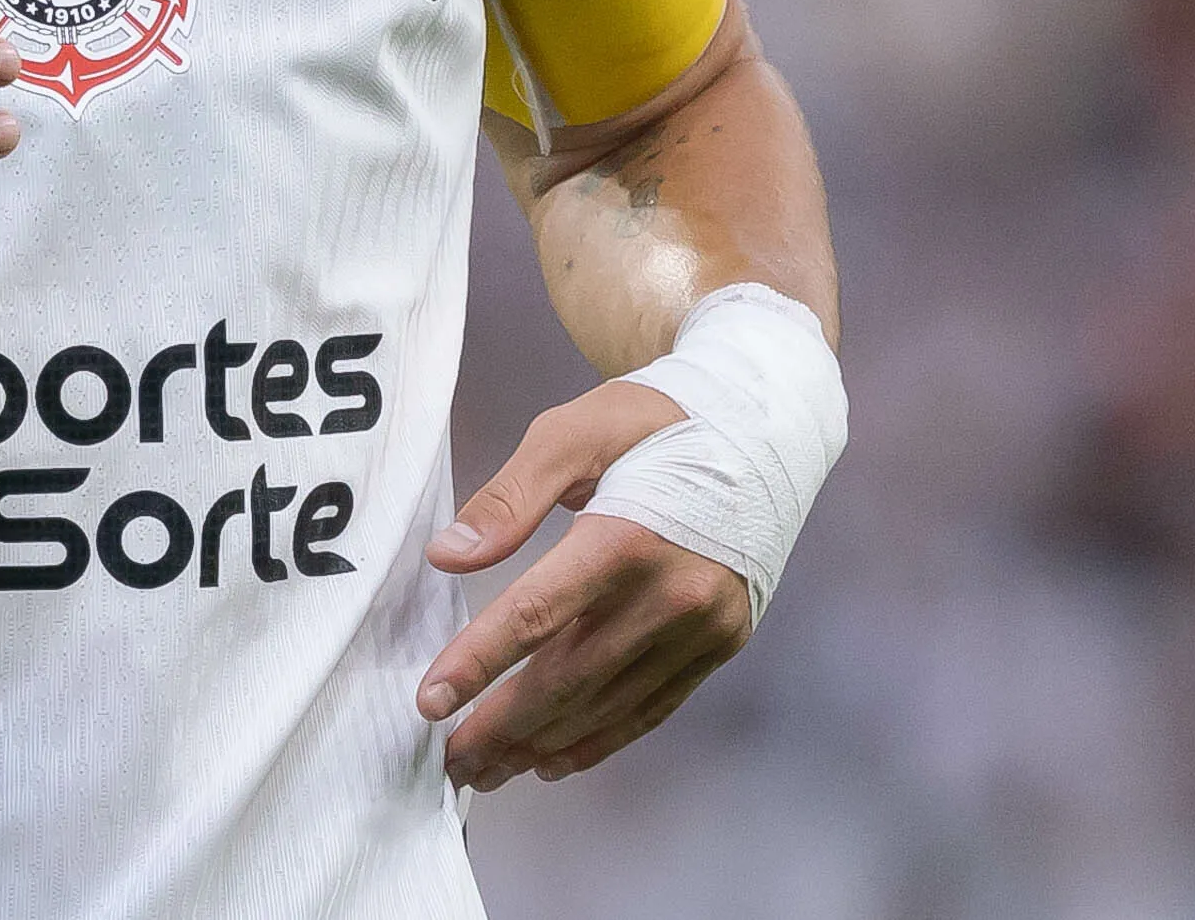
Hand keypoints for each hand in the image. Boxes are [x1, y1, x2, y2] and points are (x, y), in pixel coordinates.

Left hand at [417, 381, 755, 789]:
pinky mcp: (720, 645)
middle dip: (501, 725)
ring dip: (541, 744)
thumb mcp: (576, 430)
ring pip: (607, 704)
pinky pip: (651, 708)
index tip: (431, 702)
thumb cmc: (657, 424)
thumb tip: (449, 555)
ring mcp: (702, 628)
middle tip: (450, 761)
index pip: (537, 615)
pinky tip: (553, 759)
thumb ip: (511, 496)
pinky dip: (600, 740)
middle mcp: (670, 595)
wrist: (764, 432)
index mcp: (627, 537)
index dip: (479, 663)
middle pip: (569, 677)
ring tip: (486, 770)